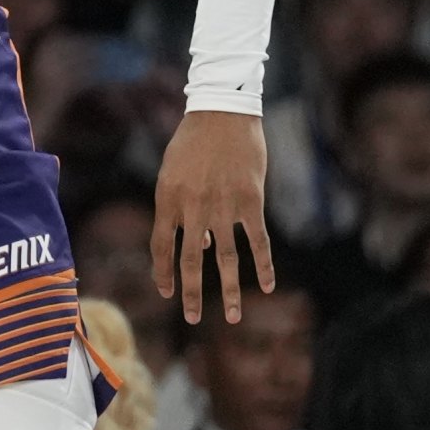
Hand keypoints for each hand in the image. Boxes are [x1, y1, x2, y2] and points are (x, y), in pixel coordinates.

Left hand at [153, 110, 273, 325]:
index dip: (162, 272)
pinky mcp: (251, 202)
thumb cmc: (193, 141)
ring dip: (229, 291)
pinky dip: (263, 265)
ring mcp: (222, 206)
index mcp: (167, 199)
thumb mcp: (173, 172)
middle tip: (192, 318)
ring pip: (225, 258)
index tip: (166, 293)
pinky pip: (257, 241)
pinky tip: (267, 286)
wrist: (222, 111)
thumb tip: (200, 245)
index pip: (162, 246)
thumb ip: (179, 208)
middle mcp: (193, 208)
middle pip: (190, 261)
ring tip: (233, 318)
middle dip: (191, 294)